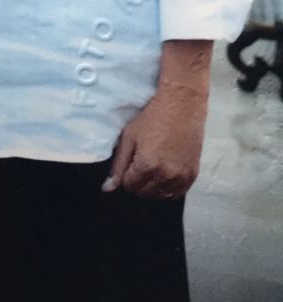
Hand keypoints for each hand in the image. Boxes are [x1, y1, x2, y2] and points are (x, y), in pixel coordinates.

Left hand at [102, 85, 207, 199]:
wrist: (182, 105)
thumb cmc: (152, 117)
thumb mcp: (129, 137)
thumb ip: (118, 164)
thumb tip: (107, 189)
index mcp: (147, 165)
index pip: (129, 187)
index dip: (125, 177)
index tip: (128, 166)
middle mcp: (165, 175)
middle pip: (144, 194)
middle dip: (138, 184)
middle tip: (139, 166)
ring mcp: (181, 177)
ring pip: (161, 196)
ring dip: (153, 187)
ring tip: (153, 169)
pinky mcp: (193, 174)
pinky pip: (177, 193)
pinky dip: (168, 188)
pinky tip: (165, 173)